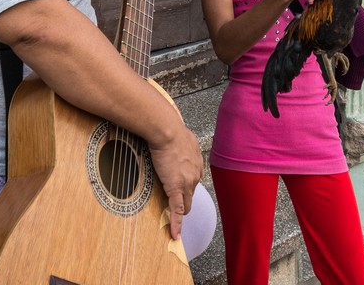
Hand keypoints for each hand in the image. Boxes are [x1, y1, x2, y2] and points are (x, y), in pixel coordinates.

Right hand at [147, 124, 203, 240]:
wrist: (167, 131)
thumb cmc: (171, 129)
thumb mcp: (182, 135)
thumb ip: (183, 143)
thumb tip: (177, 139)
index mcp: (197, 161)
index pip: (194, 179)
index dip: (186, 186)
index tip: (181, 188)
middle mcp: (196, 173)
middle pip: (191, 193)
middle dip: (183, 199)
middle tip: (173, 202)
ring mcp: (187, 183)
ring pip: (185, 203)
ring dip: (179, 209)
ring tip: (172, 219)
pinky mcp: (176, 188)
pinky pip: (177, 210)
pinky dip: (176, 224)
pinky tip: (175, 234)